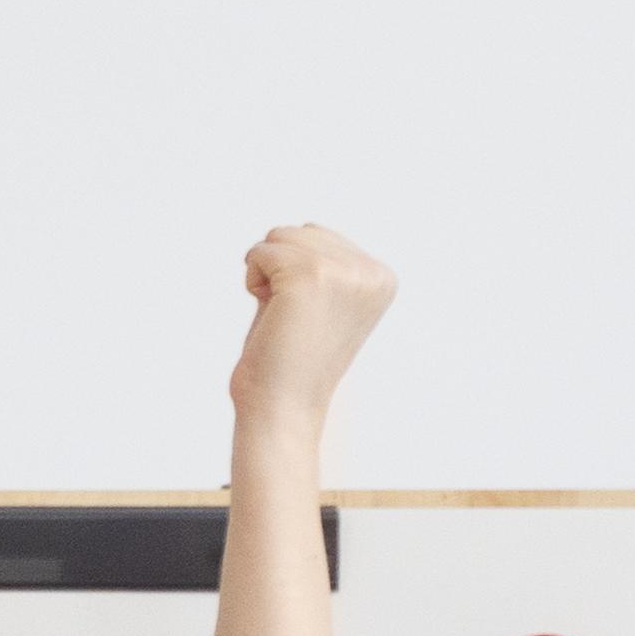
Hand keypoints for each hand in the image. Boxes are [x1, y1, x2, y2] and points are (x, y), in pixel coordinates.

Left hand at [229, 225, 393, 427]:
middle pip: (300, 231)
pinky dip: (252, 280)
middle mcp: (371, 273)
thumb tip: (308, 229)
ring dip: (265, 274)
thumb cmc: (291, 358)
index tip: (306, 315)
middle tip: (290, 317)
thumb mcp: (321, 301)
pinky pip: (260, 252)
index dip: (296, 273)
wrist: (282, 406)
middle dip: (280, 269)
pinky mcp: (311, 275)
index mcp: (382, 278)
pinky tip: (268, 313)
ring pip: (279, 236)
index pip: (320, 237)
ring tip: (281, 315)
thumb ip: (324, 264)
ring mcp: (344, 272)